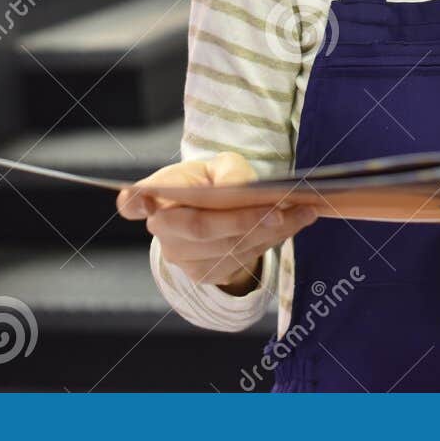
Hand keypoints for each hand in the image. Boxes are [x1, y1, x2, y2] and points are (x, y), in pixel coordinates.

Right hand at [116, 151, 317, 293]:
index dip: (136, 201)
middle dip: (242, 220)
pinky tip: (296, 223)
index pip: (136, 201)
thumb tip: (236, 189)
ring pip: (228, 248)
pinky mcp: (205, 275)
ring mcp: (182, 258)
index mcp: (158, 194)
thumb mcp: (221, 165)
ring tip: (303, 211)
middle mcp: (163, 230)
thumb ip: (228, 172)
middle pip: (200, 228)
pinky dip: (273, 241)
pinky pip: (242, 259)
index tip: (136, 199)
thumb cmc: (212, 182)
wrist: (214, 214)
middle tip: (279, 209)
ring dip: (271, 231)